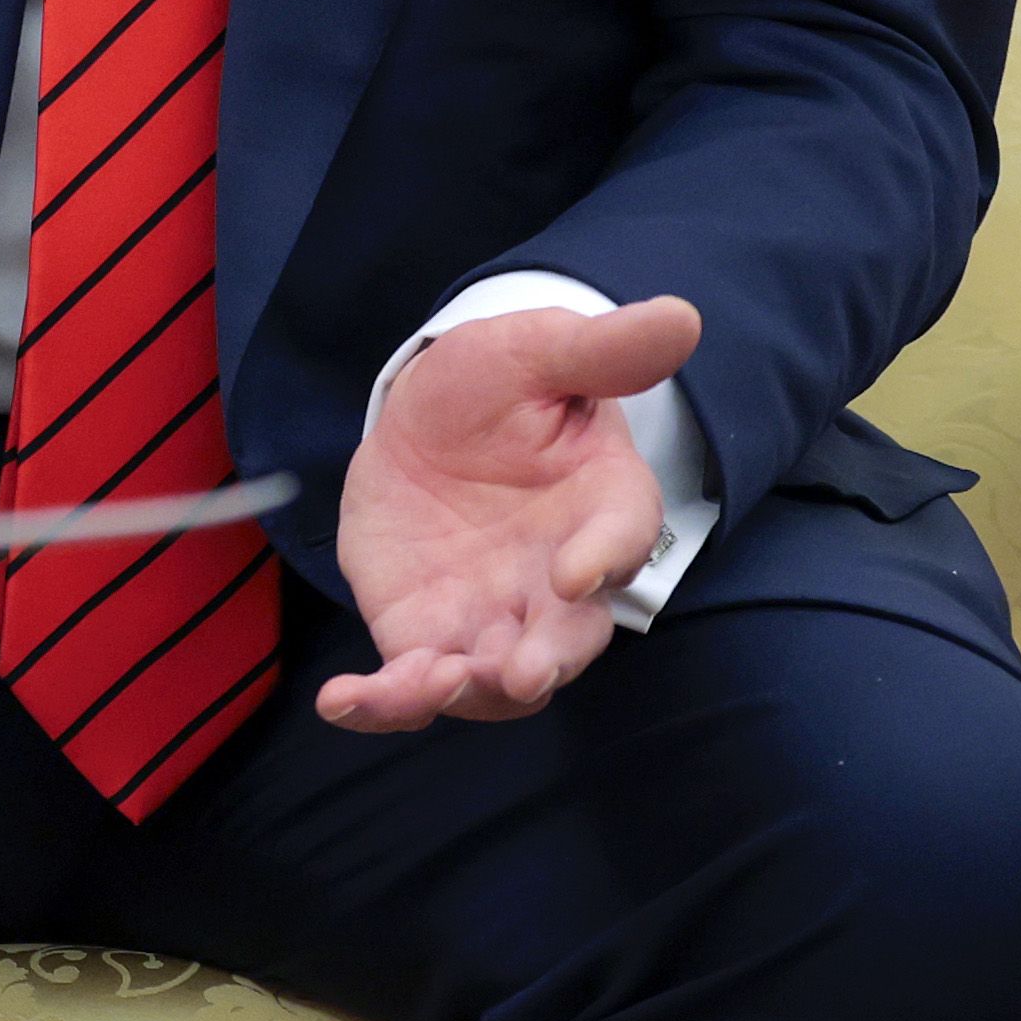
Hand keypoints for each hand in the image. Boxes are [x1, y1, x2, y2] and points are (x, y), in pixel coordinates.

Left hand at [319, 296, 694, 733]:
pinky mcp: (427, 632)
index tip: (578, 570)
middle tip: (520, 674)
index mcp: (602, 508)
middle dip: (545, 661)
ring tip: (424, 684)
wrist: (430, 419)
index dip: (605, 557)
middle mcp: (558, 581)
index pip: (621, 539)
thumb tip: (678, 317)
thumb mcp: (535, 351)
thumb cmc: (500, 385)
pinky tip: (341, 701)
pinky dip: (382, 702)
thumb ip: (599, 351)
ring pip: (493, 679)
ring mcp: (494, 616)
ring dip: (465, 691)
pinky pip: (412, 682)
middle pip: (567, 638)